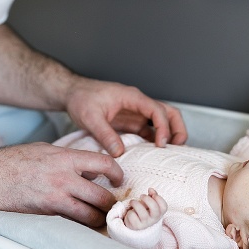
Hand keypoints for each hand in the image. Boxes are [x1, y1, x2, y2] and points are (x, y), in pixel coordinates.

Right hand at [0, 142, 123, 226]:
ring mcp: (56, 196)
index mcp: (65, 157)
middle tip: (111, 205)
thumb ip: (68, 158)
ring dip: (98, 218)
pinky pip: (73, 222)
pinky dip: (80, 224)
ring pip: (91, 215)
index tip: (118, 179)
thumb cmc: (15, 160)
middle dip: (111, 203)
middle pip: (102, 196)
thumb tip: (88, 167)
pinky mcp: (47, 212)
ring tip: (98, 218)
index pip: (104, 162)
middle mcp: (64, 177)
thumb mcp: (46, 150)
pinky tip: (80, 222)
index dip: (117, 173)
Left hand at [65, 78, 186, 156]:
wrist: (72, 94)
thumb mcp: (90, 117)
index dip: (163, 127)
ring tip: (167, 154)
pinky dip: (154, 142)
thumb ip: (105, 134)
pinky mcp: (131, 122)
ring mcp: (136, 113)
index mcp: (131, 97)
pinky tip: (152, 155)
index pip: (157, 109)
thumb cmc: (81, 99)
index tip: (161, 144)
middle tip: (176, 148)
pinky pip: (149, 131)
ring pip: (162, 122)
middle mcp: (138, 104)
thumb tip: (119, 152)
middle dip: (176, 129)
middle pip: (168, 113)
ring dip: (168, 136)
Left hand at [123, 188, 167, 230]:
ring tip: (133, 202)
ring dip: (135, 203)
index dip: (159, 198)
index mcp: (159, 213)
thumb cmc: (143, 211)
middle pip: (154, 209)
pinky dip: (130, 212)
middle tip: (141, 195)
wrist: (135, 225)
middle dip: (147, 199)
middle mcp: (153, 219)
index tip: (152, 194)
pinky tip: (131, 212)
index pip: (164, 207)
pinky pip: (132, 216)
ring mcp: (145, 223)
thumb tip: (151, 189)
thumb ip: (152, 196)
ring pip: (142, 212)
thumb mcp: (149, 204)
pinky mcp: (136, 226)